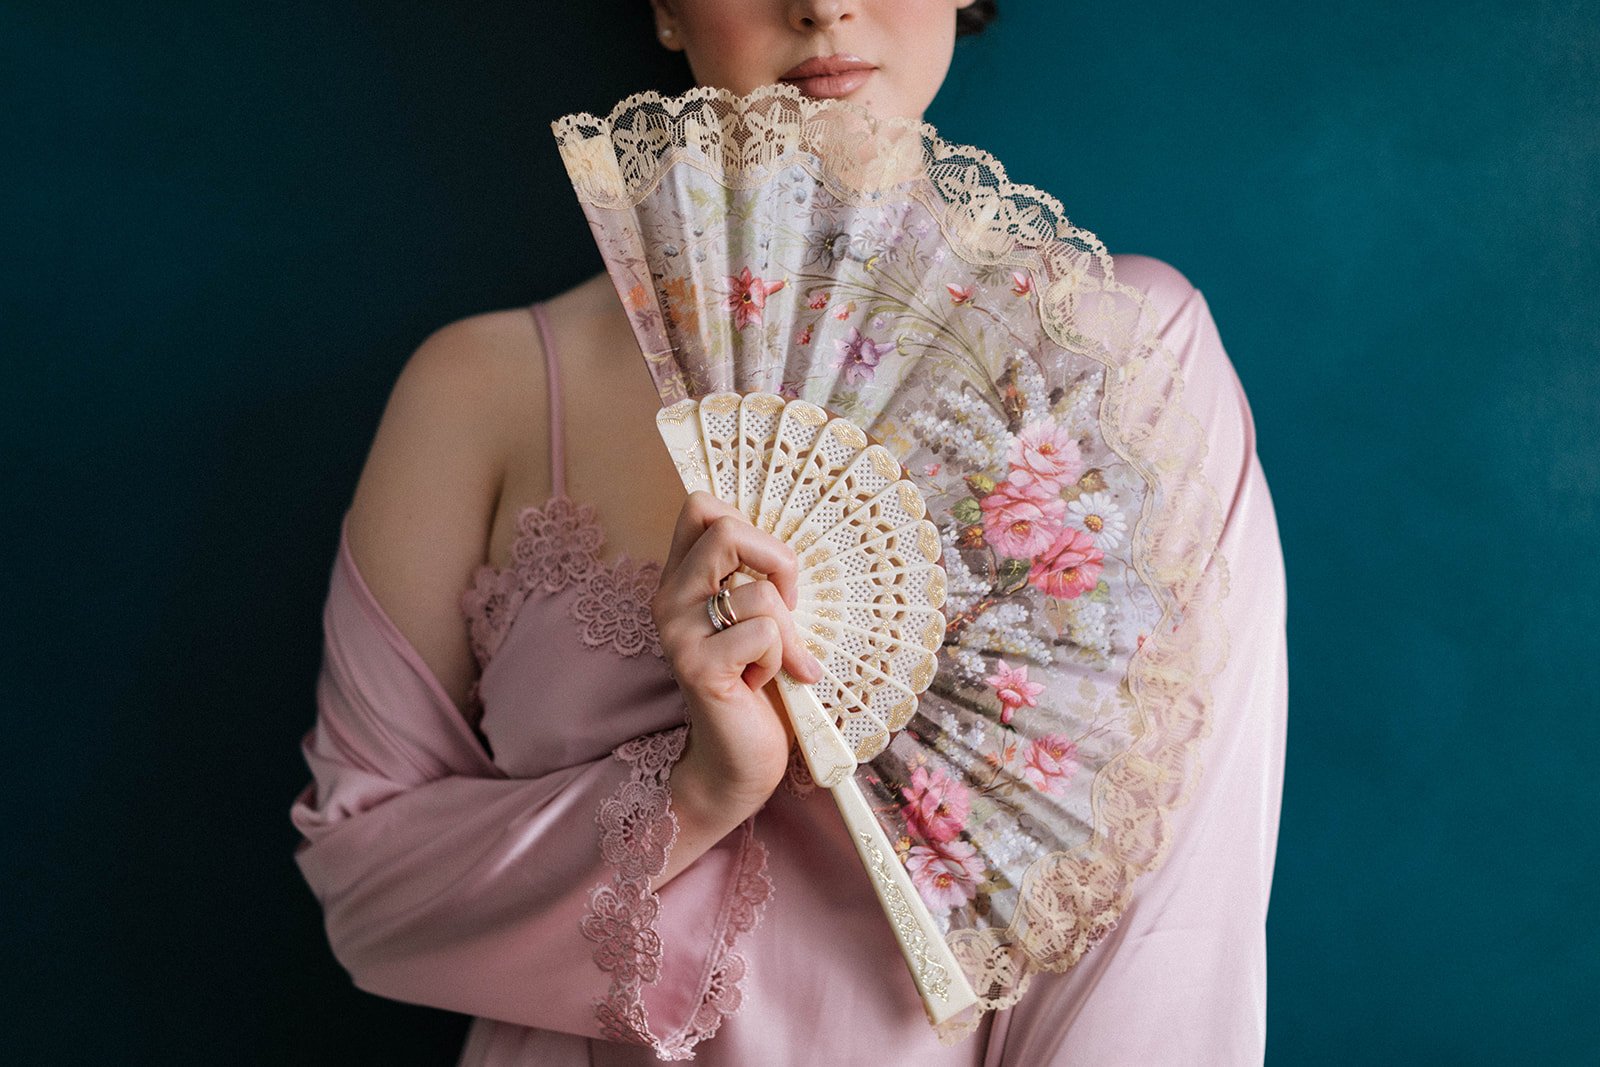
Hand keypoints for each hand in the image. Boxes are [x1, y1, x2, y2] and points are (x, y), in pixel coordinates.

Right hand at [650, 491, 823, 826]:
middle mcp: (670, 598)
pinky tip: (760, 682)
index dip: (750, 526)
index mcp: (682, 577)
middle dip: (777, 561)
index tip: (768, 571)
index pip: (701, 506)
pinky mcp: (698, 666)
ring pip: (760, 592)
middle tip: (788, 605)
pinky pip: (764, 633)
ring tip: (769, 662)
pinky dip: (780, 659)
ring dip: (787, 632)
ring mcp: (678, 632)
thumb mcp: (757, 618)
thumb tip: (789, 542)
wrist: (739, 759)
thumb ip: (755, 576)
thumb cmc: (759, 684)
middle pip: (726, 529)